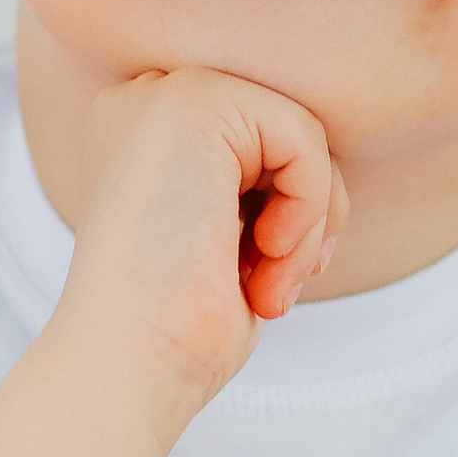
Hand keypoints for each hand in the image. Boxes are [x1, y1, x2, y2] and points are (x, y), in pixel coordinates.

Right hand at [54, 67, 345, 410]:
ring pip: (302, 132)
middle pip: (284, 130)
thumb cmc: (179, 328)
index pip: (260, 143)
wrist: (129, 363)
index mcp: (143, 131)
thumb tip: (328, 169)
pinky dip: (308, 209)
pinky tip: (266, 254)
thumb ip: (264, 186)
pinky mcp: (192, 103)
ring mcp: (162, 93)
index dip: (285, 211)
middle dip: (307, 214)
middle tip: (277, 288)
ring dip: (310, 223)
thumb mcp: (231, 239)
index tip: (266, 281)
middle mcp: (143, 99)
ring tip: (270, 285)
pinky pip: (304, 139)